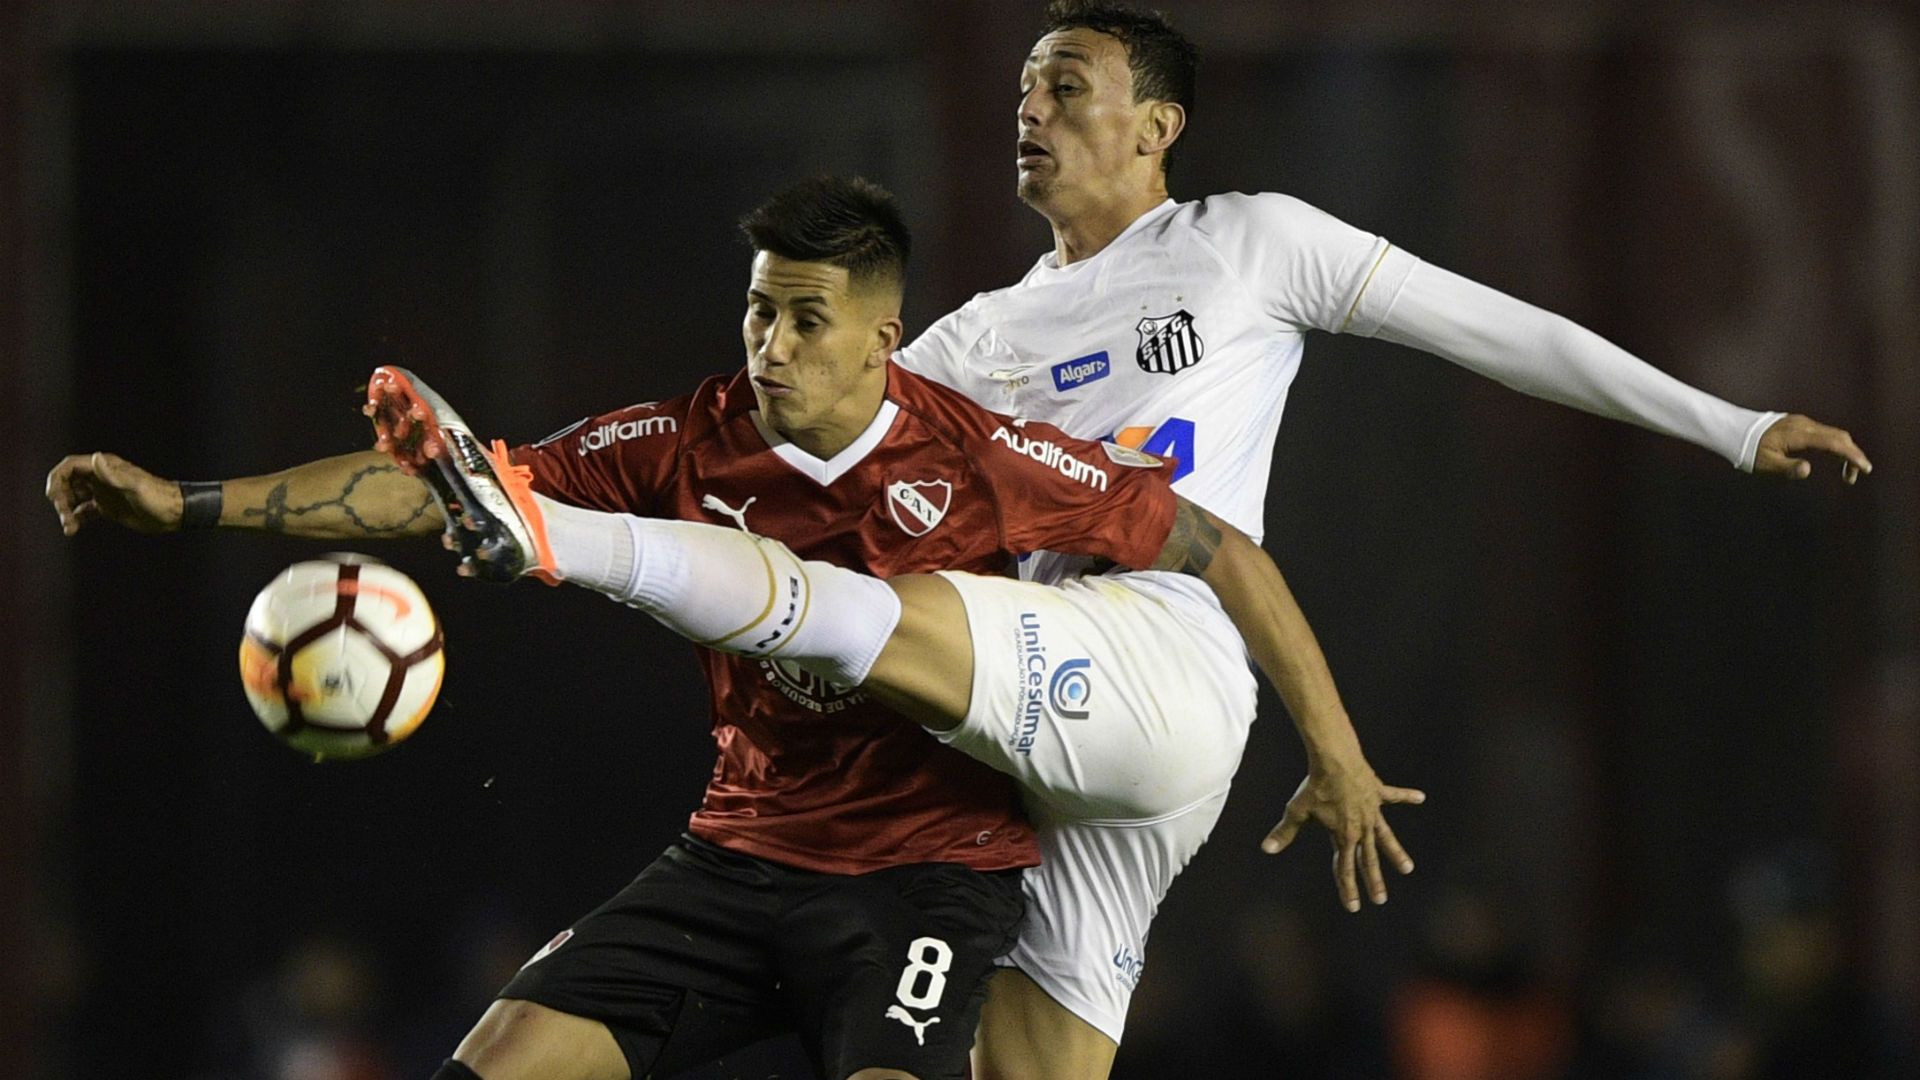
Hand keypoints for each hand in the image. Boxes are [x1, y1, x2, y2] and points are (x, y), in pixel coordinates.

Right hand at [45, 452, 184, 534]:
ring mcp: (104, 493)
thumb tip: (96, 458)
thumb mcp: (134, 486)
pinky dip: (75, 520)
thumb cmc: (158, 498)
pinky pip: (84, 512)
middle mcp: (101, 478)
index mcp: (105, 467)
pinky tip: (73, 530)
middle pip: (68, 483)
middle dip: (61, 499)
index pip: (70, 466)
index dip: (56, 479)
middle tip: (64, 516)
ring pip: (73, 498)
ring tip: (68, 527)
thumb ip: (114, 475)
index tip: (53, 496)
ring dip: (66, 511)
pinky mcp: (108, 508)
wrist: (176, 514)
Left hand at [1262, 758, 1423, 912]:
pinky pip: (1395, 795)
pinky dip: (1407, 795)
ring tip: (1407, 869)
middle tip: (1381, 899)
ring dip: (1396, 852)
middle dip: (1374, 881)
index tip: (1353, 907)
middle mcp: (1362, 827)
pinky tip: (1421, 797)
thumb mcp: (1297, 811)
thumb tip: (1266, 849)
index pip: (1345, 867)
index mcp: (1344, 835)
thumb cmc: (1314, 785)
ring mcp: (1372, 811)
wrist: (1334, 759)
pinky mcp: (1378, 792)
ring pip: (1386, 836)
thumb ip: (1285, 832)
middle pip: (1368, 859)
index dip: (1348, 888)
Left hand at [1753, 414, 1870, 482]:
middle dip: (1853, 454)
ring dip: (1845, 451)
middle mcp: (1804, 425)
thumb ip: (1787, 468)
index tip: (1864, 468)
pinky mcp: (1800, 424)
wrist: (1737, 431)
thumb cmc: (1750, 450)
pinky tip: (1835, 459)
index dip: (1851, 455)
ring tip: (1847, 473)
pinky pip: (1825, 433)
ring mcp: (1803, 422)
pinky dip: (1836, 445)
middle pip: (1838, 436)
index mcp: (1798, 435)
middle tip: (1857, 475)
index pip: (1833, 443)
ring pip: (1833, 434)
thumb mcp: (1766, 464)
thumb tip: (1808, 470)